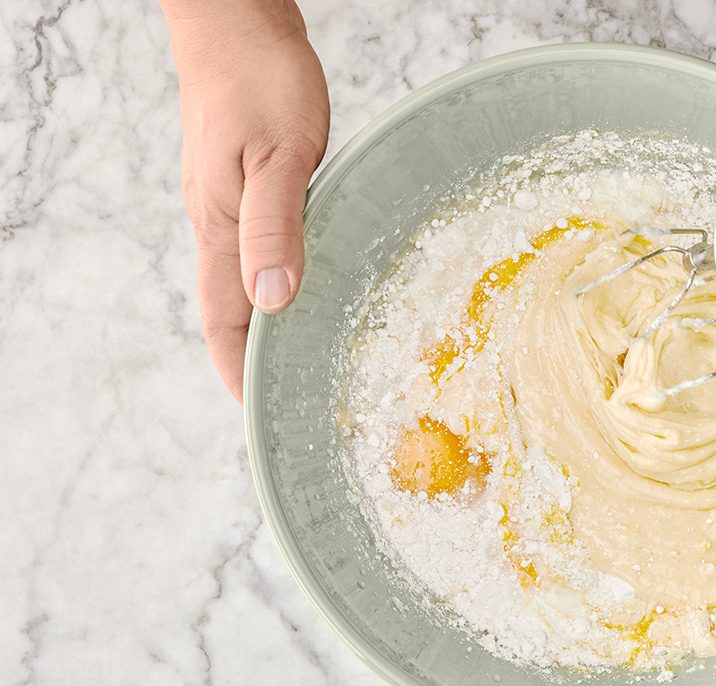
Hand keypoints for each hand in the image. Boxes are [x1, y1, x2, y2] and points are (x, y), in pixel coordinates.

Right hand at [162, 0, 329, 400]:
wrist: (235, 20)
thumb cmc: (257, 78)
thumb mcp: (278, 156)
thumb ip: (274, 228)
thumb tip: (274, 301)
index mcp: (219, 226)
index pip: (223, 320)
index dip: (238, 371)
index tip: (256, 415)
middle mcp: (216, 223)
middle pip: (229, 309)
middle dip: (252, 359)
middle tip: (286, 399)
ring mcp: (224, 202)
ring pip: (241, 279)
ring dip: (263, 323)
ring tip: (296, 357)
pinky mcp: (241, 182)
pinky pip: (254, 247)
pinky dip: (273, 279)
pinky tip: (298, 282)